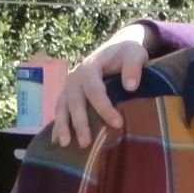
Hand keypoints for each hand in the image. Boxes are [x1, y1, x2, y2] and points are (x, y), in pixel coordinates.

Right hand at [51, 28, 152, 143]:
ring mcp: (70, 87)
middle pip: (75, 102)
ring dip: (62, 126)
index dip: (104, 107)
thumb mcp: (135, 53)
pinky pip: (61, 111)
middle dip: (80, 123)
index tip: (118, 123)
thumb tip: (130, 86)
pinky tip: (58, 142)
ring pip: (62, 107)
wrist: (116, 48)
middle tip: (86, 143)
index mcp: (90, 67)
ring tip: (65, 145)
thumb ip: (134, 66)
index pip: (94, 90)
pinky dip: (58, 125)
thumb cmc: (127, 53)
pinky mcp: (69, 95)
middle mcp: (76, 77)